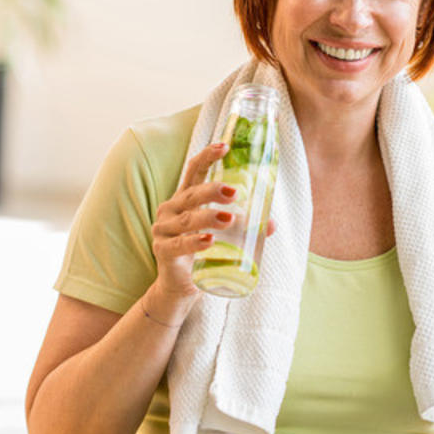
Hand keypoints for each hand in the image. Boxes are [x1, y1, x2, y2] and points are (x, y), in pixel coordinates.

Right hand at [150, 142, 275, 304]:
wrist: (180, 287)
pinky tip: (209, 241)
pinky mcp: (162, 251)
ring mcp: (164, 230)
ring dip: (209, 217)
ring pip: (188, 219)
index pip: (193, 171)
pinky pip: (179, 245)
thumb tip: (271, 223)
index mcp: (184, 199)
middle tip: (234, 192)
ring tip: (229, 219)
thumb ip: (244, 226)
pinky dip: (194, 242)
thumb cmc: (201, 253)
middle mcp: (170, 210)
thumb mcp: (222, 235)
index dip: (207, 156)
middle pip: (192, 194)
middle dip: (213, 190)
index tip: (225, 146)